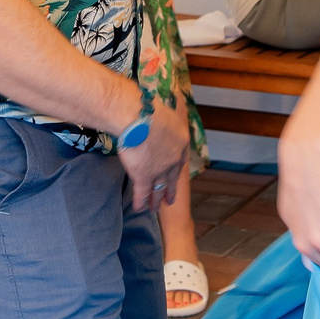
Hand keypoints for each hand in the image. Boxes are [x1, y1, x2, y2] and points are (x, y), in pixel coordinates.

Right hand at [116, 95, 189, 213]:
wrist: (140, 119)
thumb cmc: (149, 110)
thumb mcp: (164, 113)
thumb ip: (162, 121)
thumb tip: (154, 119)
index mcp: (181, 141)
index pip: (181, 159)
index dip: (177, 168)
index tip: (176, 173)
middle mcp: (173, 159)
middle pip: (172, 178)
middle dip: (170, 190)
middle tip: (170, 200)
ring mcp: (160, 170)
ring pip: (159, 188)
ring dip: (156, 199)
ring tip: (155, 208)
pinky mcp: (144, 177)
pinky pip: (143, 193)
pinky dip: (141, 202)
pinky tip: (139, 208)